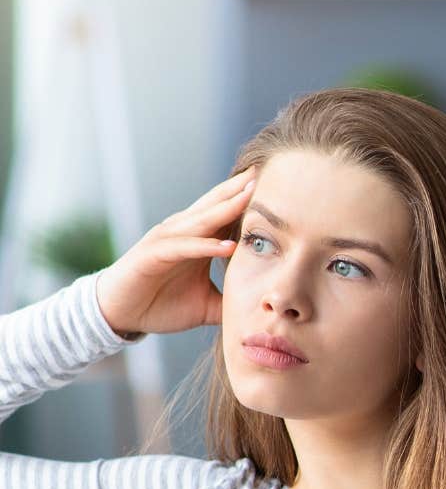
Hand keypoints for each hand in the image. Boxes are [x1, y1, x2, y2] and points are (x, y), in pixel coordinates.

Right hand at [94, 165, 256, 338]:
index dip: (251, 201)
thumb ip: (234, 300)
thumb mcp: (208, 304)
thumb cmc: (161, 304)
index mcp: (198, 238)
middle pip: (216, 205)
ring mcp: (166, 241)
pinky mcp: (152, 256)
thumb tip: (266, 310)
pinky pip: (183, 248)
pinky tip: (228, 246)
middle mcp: (183, 233)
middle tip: (268, 173)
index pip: (228, 214)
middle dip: (241, 190)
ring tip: (252, 196)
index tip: (281, 188)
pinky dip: (205, 246)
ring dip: (226, 208)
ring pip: (201, 220)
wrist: (120, 315)